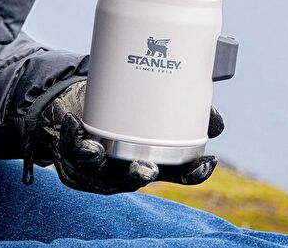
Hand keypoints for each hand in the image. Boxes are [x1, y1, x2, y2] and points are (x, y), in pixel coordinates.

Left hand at [30, 80, 224, 193]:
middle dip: (140, 174)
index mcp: (153, 159)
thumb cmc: (128, 114)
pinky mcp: (73, 153)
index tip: (208, 162)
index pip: (178, 173)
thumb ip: (186, 109)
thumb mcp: (156, 110)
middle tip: (146, 168)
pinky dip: (70, 133)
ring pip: (98, 168)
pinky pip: (69, 146)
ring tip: (94, 149)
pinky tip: (71, 121)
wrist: (85, 110)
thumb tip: (218, 122)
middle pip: (137, 177)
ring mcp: (100, 165)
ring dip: (96, 159)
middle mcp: (128, 168)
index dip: (193, 172)